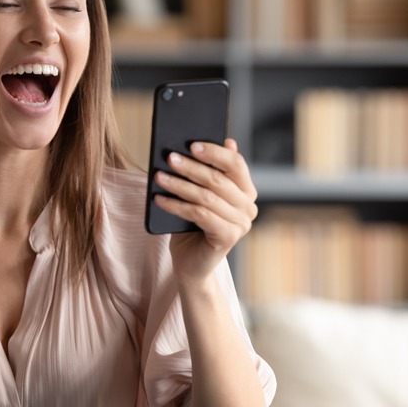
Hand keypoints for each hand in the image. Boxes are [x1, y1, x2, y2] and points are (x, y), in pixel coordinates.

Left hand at [152, 138, 257, 282]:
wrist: (191, 262)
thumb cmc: (192, 225)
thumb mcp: (197, 195)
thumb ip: (203, 172)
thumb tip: (195, 144)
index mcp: (246, 190)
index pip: (236, 164)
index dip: (214, 152)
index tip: (192, 144)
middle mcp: (249, 206)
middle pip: (219, 180)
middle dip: (191, 167)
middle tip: (169, 157)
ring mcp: (241, 223)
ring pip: (206, 197)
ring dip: (179, 185)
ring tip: (158, 177)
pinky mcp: (229, 237)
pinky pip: (199, 215)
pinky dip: (176, 205)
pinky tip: (159, 199)